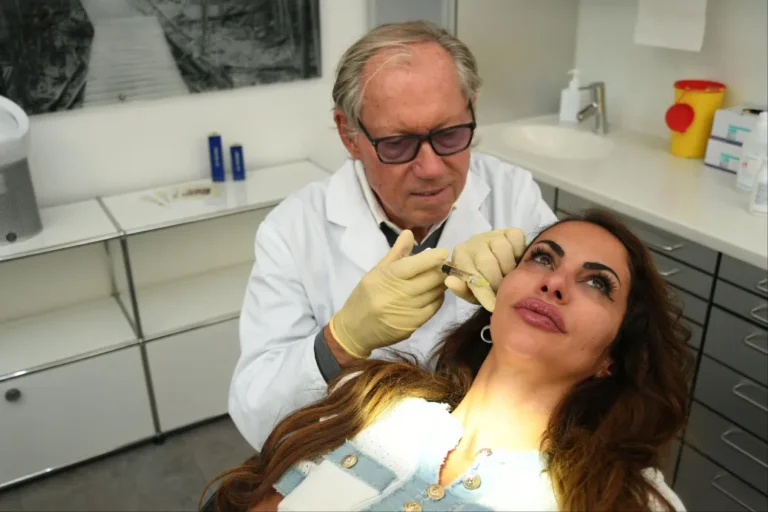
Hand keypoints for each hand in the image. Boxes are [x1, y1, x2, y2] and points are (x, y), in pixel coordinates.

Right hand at [329, 230, 449, 358]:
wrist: (354, 330)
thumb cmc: (364, 297)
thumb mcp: (375, 273)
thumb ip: (395, 253)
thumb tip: (409, 233)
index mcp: (386, 277)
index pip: (415, 264)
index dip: (433, 257)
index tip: (444, 252)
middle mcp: (397, 294)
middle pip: (430, 279)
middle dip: (441, 270)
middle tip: (444, 265)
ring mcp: (406, 311)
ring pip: (434, 293)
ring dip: (441, 284)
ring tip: (441, 278)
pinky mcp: (412, 325)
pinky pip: (433, 308)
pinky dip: (437, 298)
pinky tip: (434, 293)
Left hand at [445, 228, 525, 311]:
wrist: (497, 267)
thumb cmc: (481, 281)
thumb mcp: (471, 291)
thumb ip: (461, 289)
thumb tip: (449, 281)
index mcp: (460, 255)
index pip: (470, 273)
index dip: (483, 292)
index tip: (492, 306)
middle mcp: (474, 241)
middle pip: (487, 261)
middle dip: (497, 281)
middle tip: (503, 291)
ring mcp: (492, 234)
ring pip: (503, 249)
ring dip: (509, 268)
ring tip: (509, 277)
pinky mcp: (509, 231)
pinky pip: (516, 239)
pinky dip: (519, 251)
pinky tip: (516, 260)